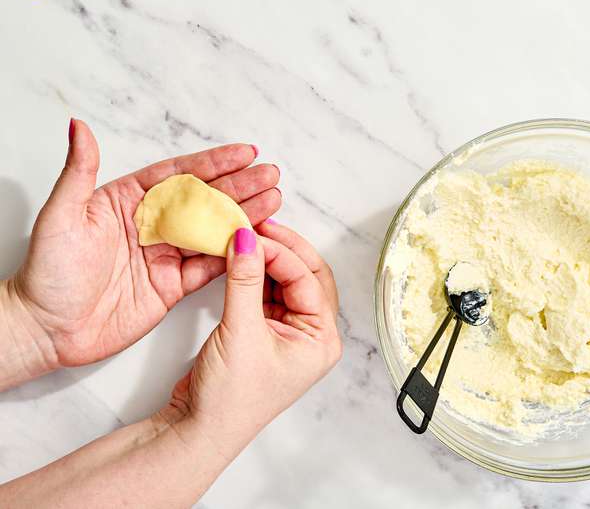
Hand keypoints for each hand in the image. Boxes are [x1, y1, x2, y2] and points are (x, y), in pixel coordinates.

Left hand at [5, 119, 279, 376]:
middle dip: (239, 185)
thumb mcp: (60, 216)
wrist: (42, 330)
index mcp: (127, 201)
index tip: (244, 152)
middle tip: (270, 175)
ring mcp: (163, 255)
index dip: (212, 162)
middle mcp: (150, 225)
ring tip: (274, 200)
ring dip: (243, 215)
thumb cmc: (44, 273)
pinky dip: (233, 254)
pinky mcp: (171, 286)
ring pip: (212, 230)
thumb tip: (79, 127)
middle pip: (203, 199)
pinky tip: (256, 240)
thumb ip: (79, 171)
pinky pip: (209, 267)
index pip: (178, 174)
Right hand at [164, 223, 340, 454]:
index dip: (281, 252)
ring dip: (267, 261)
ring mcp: (288, 335)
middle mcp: (312, 336)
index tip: (253, 232)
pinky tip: (240, 260)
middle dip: (282, 250)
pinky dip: (254, 277)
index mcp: (322, 339)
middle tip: (257, 227)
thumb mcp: (240, 331)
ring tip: (245, 237)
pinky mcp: (264, 335)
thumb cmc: (228, 398)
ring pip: (285, 283)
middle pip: (305, 277)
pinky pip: (266, 295)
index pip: (308, 280)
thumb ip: (245, 280)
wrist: (196, 432)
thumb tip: (247, 238)